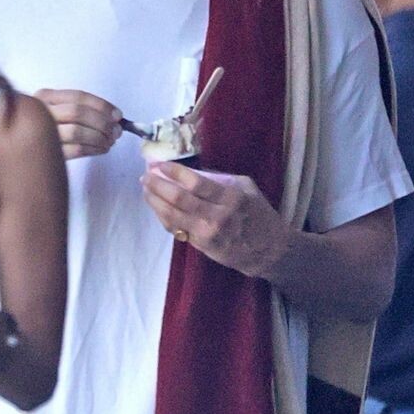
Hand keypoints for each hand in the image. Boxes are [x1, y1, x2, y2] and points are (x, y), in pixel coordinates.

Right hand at [35, 89, 121, 161]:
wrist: (20, 156)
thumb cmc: (45, 132)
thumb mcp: (57, 112)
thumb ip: (81, 111)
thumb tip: (114, 119)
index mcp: (44, 97)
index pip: (78, 96)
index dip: (102, 105)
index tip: (118, 115)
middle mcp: (40, 113)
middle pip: (78, 112)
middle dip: (102, 122)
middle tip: (116, 131)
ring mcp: (41, 134)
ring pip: (77, 132)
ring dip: (99, 137)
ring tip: (109, 142)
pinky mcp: (47, 154)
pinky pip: (76, 150)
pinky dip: (93, 149)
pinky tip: (101, 149)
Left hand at [143, 164, 289, 279]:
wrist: (267, 250)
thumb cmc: (258, 214)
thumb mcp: (245, 188)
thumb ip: (219, 180)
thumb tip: (188, 172)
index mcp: (230, 197)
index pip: (195, 182)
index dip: (173, 172)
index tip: (159, 164)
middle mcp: (217, 216)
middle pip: (178, 199)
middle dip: (157, 185)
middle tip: (145, 176)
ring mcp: (206, 233)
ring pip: (172, 216)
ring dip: (154, 201)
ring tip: (145, 190)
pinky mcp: (200, 245)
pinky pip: (175, 229)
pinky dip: (162, 216)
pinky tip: (156, 206)